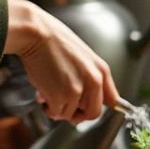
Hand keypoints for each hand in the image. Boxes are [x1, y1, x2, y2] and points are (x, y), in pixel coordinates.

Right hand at [4, 0, 118, 123]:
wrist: (37, 34)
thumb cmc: (55, 43)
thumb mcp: (83, 58)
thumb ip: (89, 77)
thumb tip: (87, 100)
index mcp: (102, 71)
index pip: (112, 100)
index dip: (99, 107)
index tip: (91, 111)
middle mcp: (94, 82)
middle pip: (93, 113)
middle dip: (78, 114)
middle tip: (66, 108)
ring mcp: (77, 90)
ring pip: (71, 114)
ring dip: (59, 109)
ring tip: (50, 94)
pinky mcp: (60, 96)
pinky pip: (56, 113)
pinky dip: (48, 109)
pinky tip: (43, 96)